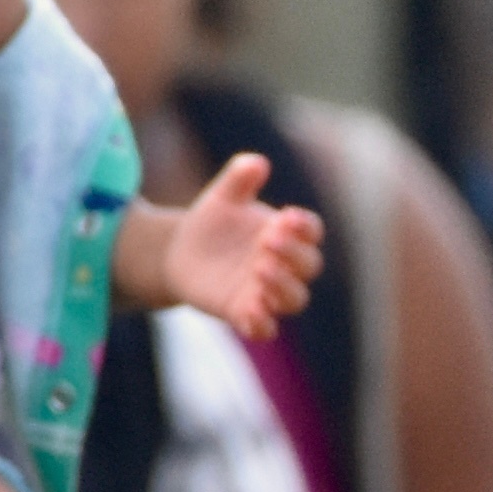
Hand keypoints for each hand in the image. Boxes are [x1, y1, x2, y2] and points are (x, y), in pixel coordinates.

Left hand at [162, 152, 326, 339]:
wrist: (181, 252)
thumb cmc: (213, 221)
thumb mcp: (222, 196)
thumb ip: (239, 178)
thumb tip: (257, 163)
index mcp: (286, 233)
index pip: (311, 232)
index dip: (305, 227)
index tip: (288, 217)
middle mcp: (284, 265)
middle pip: (309, 266)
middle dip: (294, 255)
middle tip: (268, 242)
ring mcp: (266, 291)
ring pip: (294, 299)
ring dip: (283, 288)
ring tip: (261, 270)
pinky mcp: (243, 312)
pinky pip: (264, 328)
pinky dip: (262, 324)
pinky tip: (251, 312)